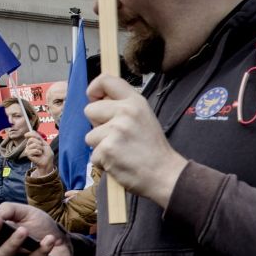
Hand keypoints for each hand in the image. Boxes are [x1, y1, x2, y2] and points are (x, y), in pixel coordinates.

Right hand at [23, 134, 55, 176]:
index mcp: (32, 141)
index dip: (33, 134)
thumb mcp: (44, 143)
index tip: (38, 138)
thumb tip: (30, 131)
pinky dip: (38, 152)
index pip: (30, 134)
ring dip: (40, 149)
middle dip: (39, 143)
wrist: (47, 161)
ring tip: (41, 152)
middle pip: (32, 139)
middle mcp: (28, 145)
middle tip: (41, 148)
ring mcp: (27, 149)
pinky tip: (39, 155)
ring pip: (33, 145)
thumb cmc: (46, 153)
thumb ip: (38, 137)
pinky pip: (33, 150)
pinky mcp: (28, 154)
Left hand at [84, 75, 188, 207]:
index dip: (94, 88)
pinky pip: (93, 154)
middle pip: (90, 110)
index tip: (95, 98)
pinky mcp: (107, 149)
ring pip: (90, 136)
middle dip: (97, 125)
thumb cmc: (153, 149)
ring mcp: (116, 131)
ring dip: (100, 146)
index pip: (106, 80)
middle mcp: (126, 112)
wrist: (165, 174)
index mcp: (136, 102)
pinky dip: (103, 162)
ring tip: (121, 151)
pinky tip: (120, 162)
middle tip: (117, 136)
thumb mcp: (144, 117)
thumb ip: (123, 106)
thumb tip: (98, 99)